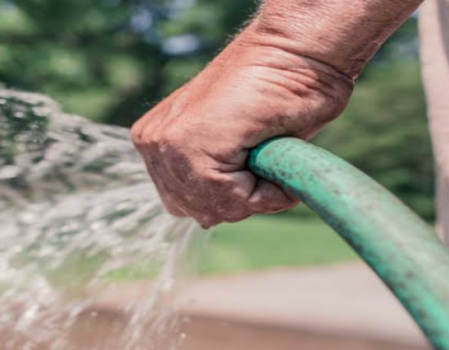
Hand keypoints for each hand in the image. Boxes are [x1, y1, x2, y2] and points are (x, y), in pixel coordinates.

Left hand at [131, 22, 353, 227]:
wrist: (296, 54)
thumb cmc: (280, 95)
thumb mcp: (237, 148)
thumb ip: (212, 179)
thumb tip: (204, 219)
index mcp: (157, 143)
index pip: (189, 203)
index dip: (233, 194)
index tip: (251, 150)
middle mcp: (152, 144)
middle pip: (198, 211)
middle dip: (239, 197)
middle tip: (260, 149)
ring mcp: (163, 144)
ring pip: (215, 209)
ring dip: (254, 192)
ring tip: (264, 145)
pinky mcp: (184, 145)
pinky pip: (230, 200)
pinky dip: (264, 190)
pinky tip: (267, 147)